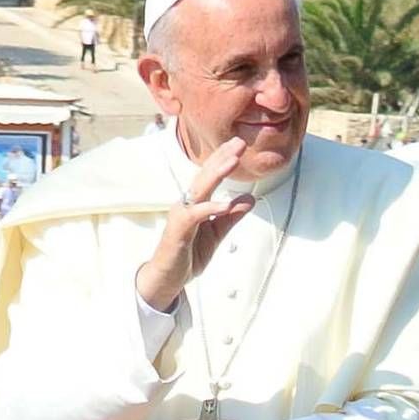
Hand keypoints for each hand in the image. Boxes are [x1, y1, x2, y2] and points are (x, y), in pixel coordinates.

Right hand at [134, 136, 254, 309]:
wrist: (168, 277)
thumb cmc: (188, 254)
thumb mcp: (216, 234)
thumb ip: (231, 217)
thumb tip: (250, 200)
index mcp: (196, 202)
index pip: (210, 176)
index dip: (223, 159)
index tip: (238, 144)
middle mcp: (187, 203)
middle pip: (205, 175)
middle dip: (221, 157)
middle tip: (239, 142)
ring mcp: (182, 214)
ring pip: (200, 189)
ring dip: (217, 173)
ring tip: (233, 160)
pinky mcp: (179, 229)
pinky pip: (196, 215)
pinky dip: (211, 208)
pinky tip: (226, 204)